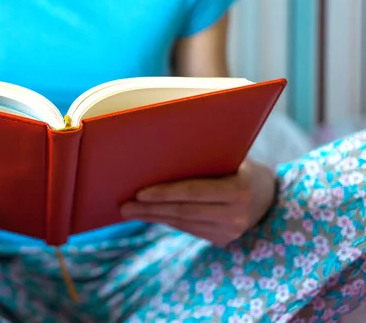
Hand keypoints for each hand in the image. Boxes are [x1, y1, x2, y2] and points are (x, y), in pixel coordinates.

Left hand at [121, 159, 275, 246]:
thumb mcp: (231, 158)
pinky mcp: (223, 240)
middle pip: (184, 212)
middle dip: (151, 210)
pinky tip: (150, 215)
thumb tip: (161, 154)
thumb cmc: (242, 167)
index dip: (165, 194)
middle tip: (125, 206)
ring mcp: (230, 232)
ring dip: (154, 217)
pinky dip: (168, 221)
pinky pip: (189, 230)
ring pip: (184, 224)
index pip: (194, 192)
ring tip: (130, 211)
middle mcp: (236, 215)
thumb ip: (204, 160)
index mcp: (239, 190)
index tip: (140, 193)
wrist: (270, 195)